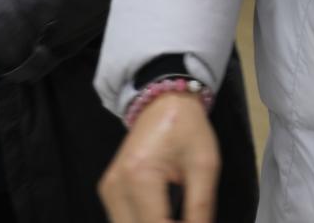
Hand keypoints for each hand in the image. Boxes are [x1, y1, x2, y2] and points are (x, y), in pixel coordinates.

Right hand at [100, 93, 220, 222]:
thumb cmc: (188, 129)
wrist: (164, 103)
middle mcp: (116, 188)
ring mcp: (108, 191)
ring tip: (176, 216)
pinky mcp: (107, 191)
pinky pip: (122, 220)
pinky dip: (142, 222)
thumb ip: (201, 207)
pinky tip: (162, 215)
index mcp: (140, 178)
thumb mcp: (205, 165)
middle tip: (188, 220)